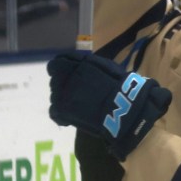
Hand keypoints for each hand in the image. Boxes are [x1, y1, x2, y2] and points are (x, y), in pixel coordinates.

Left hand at [47, 52, 170, 160]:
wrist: (125, 108)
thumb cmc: (121, 86)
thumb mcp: (106, 67)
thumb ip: (91, 65)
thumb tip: (82, 63)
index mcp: (76, 65)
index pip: (57, 63)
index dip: (63, 69)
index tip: (70, 75)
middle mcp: (65, 78)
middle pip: (55, 81)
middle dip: (64, 85)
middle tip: (78, 92)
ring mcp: (62, 96)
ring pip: (54, 96)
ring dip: (63, 99)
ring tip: (78, 105)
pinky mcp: (63, 112)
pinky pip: (55, 112)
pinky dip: (61, 115)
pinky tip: (70, 117)